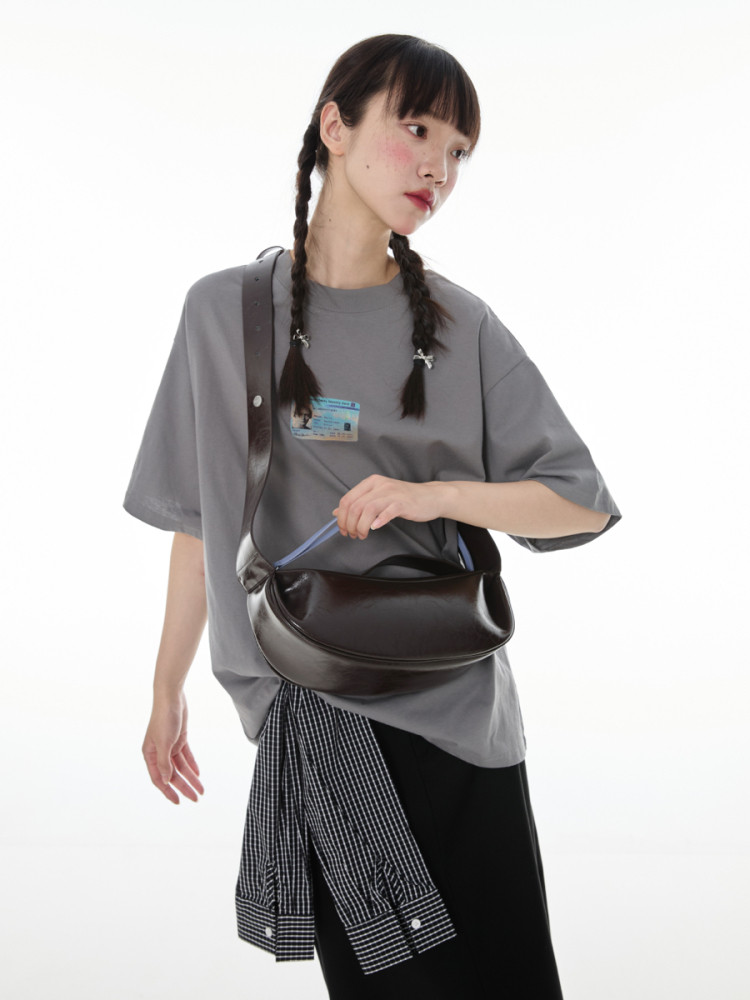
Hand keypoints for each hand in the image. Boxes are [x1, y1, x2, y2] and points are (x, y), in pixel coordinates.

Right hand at [142, 689, 204, 803]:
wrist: (171, 697)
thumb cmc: (163, 719)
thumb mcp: (164, 743)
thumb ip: (164, 763)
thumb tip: (166, 781)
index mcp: (150, 754)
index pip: (158, 778)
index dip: (168, 791)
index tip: (178, 801)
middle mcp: (158, 752)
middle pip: (172, 774)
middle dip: (184, 786)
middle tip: (195, 798)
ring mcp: (169, 745)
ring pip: (181, 767)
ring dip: (191, 777)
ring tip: (201, 789)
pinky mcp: (179, 738)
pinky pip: (186, 756)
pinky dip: (192, 764)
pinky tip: (198, 774)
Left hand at [332, 474, 446, 540]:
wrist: (430, 497)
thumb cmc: (404, 498)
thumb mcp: (378, 497)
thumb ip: (359, 502)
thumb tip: (337, 512)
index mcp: (371, 482)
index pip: (347, 499)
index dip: (342, 517)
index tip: (343, 529)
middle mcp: (380, 485)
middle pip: (355, 506)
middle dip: (350, 524)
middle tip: (352, 535)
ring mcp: (392, 493)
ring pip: (368, 509)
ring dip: (361, 526)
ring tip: (362, 535)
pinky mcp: (403, 503)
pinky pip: (387, 512)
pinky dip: (378, 521)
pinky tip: (375, 528)